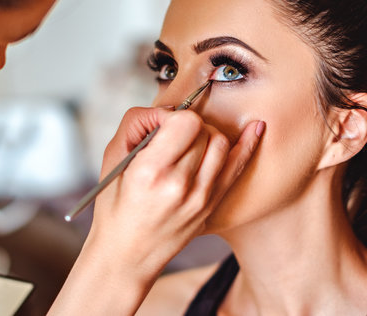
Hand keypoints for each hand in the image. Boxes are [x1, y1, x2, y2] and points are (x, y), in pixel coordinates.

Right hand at [90, 107, 262, 274]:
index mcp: (150, 172)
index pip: (185, 122)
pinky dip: (247, 144)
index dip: (172, 116)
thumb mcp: (111, 159)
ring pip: (221, 143)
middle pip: (204, 130)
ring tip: (188, 143)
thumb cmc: (114, 207)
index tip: (159, 127)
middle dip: (187, 125)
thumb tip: (166, 110)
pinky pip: (237, 167)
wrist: (127, 255)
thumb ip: (136, 122)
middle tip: (170, 137)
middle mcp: (180, 186)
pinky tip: (255, 128)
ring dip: (207, 134)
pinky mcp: (212, 205)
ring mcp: (201, 198)